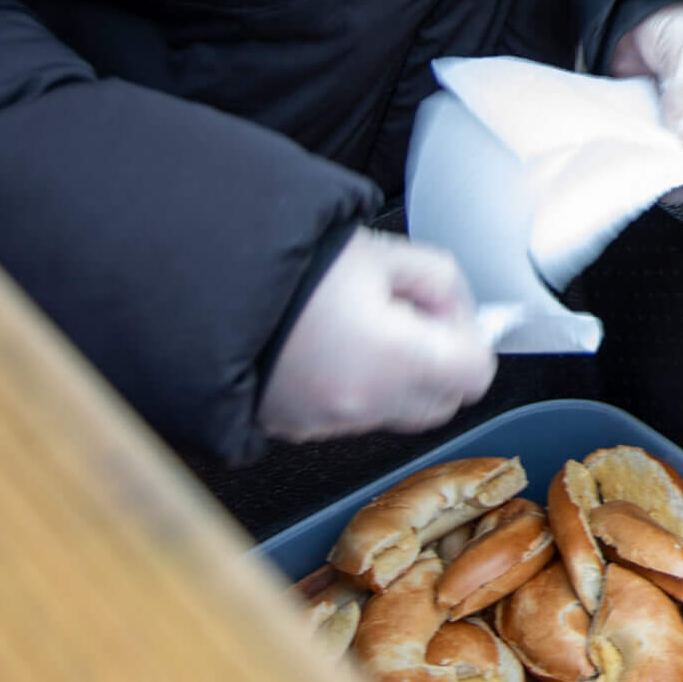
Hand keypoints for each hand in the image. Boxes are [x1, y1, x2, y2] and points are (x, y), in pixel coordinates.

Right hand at [260, 230, 497, 442]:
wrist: (207, 280)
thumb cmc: (291, 264)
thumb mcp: (385, 252)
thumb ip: (443, 283)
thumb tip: (458, 313)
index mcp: (393, 359)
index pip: (475, 375)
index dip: (469, 340)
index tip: (447, 317)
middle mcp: (362, 403)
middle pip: (440, 403)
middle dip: (438, 364)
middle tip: (408, 318)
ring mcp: (324, 423)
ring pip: (392, 411)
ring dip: (393, 378)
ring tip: (356, 326)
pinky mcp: (293, 429)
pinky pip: (346, 417)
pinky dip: (351, 389)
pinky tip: (328, 349)